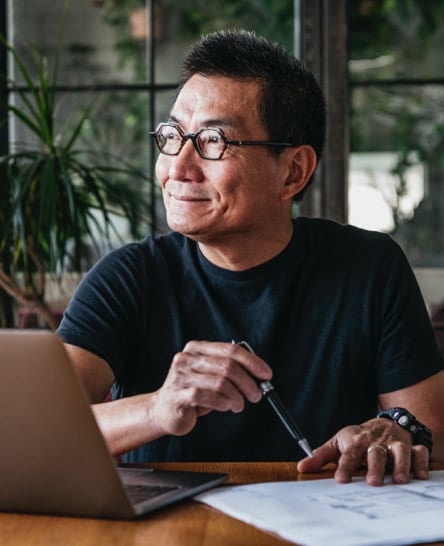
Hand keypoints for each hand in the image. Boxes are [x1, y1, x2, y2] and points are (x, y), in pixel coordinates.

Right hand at [150, 340, 271, 436]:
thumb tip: (259, 375)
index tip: (266, 374)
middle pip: (228, 366)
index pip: (230, 350)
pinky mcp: (178, 395)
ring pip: (220, 383)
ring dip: (237, 397)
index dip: (252, 362)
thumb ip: (229, 369)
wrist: (163, 410)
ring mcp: (180, 376)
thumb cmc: (192, 392)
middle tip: (256, 395)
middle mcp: (187, 358)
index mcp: (196, 348)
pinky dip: (223, 403)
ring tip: (239, 405)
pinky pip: (208, 397)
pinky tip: (226, 407)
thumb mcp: (210, 375)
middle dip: (248, 382)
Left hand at [297, 418, 429, 485]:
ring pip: (399, 451)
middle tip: (372, 483)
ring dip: (399, 464)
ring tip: (398, 480)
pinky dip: (421, 463)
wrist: (382, 424)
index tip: (340, 480)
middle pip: (375, 452)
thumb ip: (321, 457)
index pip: (349, 453)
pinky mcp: (411, 447)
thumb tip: (302, 467)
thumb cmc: (357, 439)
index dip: (345, 466)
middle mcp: (376, 442)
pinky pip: (419, 453)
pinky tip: (419, 476)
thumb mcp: (337, 443)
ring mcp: (394, 444)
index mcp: (356, 441)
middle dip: (374, 467)